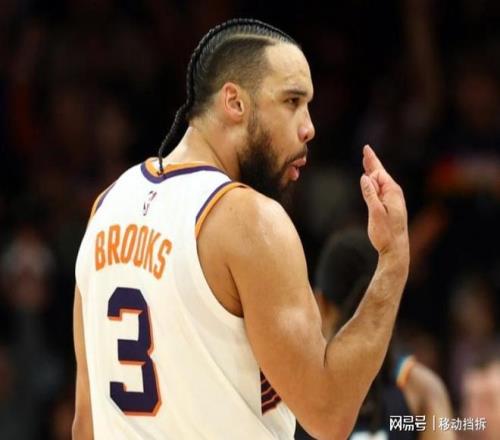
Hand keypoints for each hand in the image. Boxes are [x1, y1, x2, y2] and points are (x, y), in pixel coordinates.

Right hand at [360, 145, 408, 261]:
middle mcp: (394, 193)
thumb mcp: (375, 213)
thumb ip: (370, 194)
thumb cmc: (385, 233)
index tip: (366, 154)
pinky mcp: (390, 206)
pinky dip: (374, 182)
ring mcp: (393, 200)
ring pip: (381, 181)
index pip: (378, 174)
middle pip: (380, 173)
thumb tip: (364, 178)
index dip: (370, 168)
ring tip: (367, 160)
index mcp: (392, 192)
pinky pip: (381, 189)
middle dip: (372, 161)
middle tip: (366, 149)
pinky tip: (372, 181)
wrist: (396, 249)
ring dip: (372, 171)